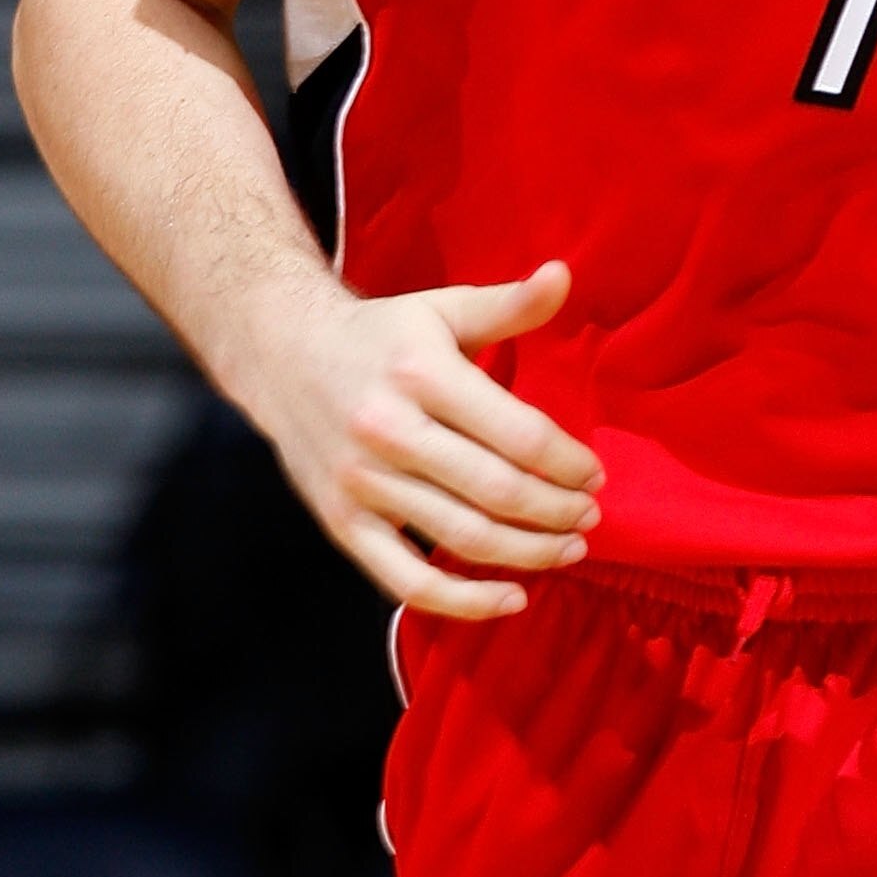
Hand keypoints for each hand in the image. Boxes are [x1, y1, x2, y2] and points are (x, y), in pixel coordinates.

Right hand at [253, 259, 602, 616]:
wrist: (280, 355)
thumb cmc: (380, 334)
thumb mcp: (442, 308)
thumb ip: (508, 304)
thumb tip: (564, 274)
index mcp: (422, 373)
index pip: (517, 433)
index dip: (567, 462)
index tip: (596, 474)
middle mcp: (389, 431)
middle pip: (496, 491)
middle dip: (557, 511)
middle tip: (591, 516)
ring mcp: (362, 483)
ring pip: (461, 537)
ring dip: (528, 553)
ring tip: (569, 549)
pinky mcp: (342, 524)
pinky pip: (407, 581)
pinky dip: (463, 602)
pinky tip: (512, 599)